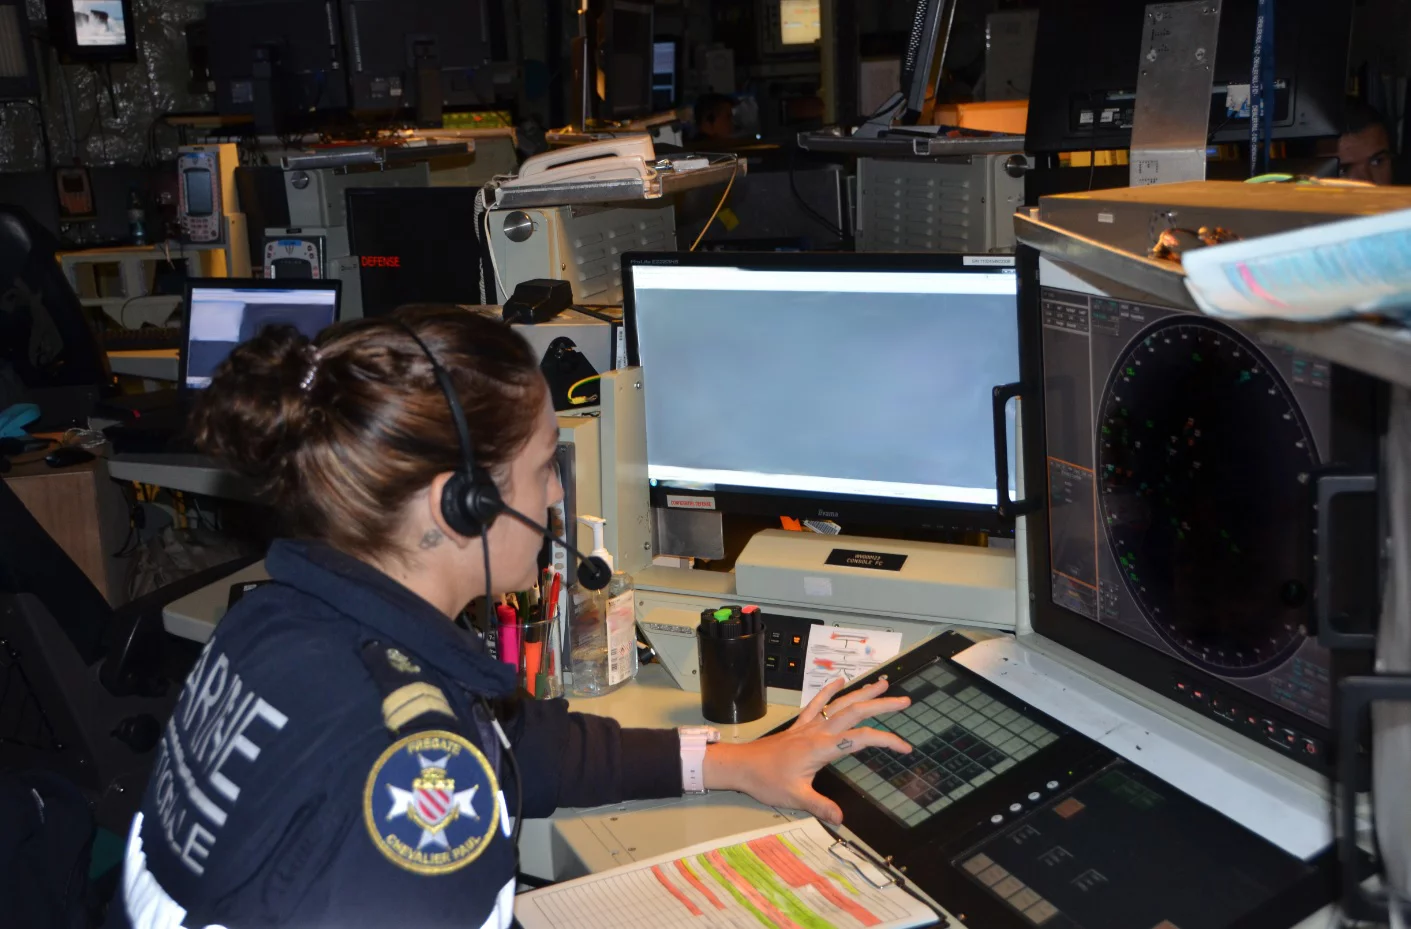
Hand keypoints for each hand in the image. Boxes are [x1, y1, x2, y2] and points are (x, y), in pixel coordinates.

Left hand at [704, 675, 911, 824]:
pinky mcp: (800, 725)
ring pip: (840, 703)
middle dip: (881, 705)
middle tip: (905, 701)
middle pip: (855, 711)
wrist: (741, 765)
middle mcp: (818, 731)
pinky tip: (841, 680)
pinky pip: (817, 703)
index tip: (906, 747)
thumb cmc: (767, 780)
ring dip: (862, 692)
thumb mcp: (795, 797)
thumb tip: (841, 819)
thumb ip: (820, 806)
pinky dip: (830, 690)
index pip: (861, 738)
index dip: (886, 740)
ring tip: (883, 683)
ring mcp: (809, 725)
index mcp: (821, 747)